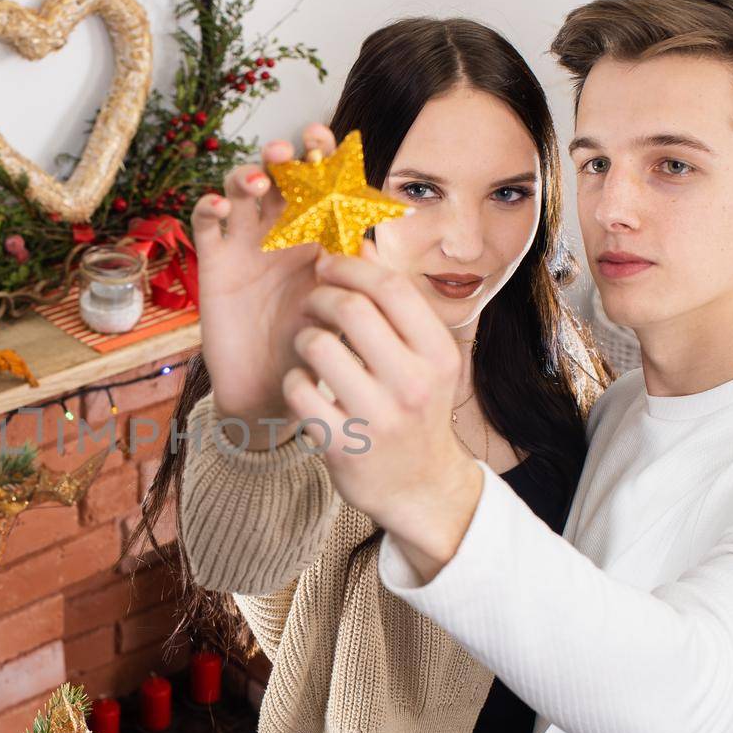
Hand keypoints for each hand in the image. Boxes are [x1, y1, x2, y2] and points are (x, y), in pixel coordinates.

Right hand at [192, 123, 334, 448]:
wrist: (271, 389)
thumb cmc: (313, 348)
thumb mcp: (340, 311)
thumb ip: (354, 277)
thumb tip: (370, 240)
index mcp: (317, 235)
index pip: (319, 182)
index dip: (319, 155)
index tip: (322, 141)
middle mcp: (281, 231)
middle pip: (279, 176)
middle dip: (283, 156)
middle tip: (289, 152)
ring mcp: (245, 243)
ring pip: (240, 190)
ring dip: (246, 174)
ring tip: (259, 181)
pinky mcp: (214, 263)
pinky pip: (206, 225)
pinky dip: (208, 207)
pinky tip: (217, 206)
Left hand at [282, 242, 483, 570]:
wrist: (420, 487)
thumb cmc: (416, 409)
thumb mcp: (425, 360)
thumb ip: (398, 309)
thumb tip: (363, 246)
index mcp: (438, 355)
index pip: (391, 288)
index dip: (351, 267)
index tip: (328, 264)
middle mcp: (413, 384)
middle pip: (352, 310)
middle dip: (320, 296)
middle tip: (311, 301)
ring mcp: (377, 417)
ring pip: (317, 346)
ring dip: (304, 337)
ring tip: (309, 345)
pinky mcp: (342, 445)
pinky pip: (298, 390)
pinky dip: (294, 379)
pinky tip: (305, 384)